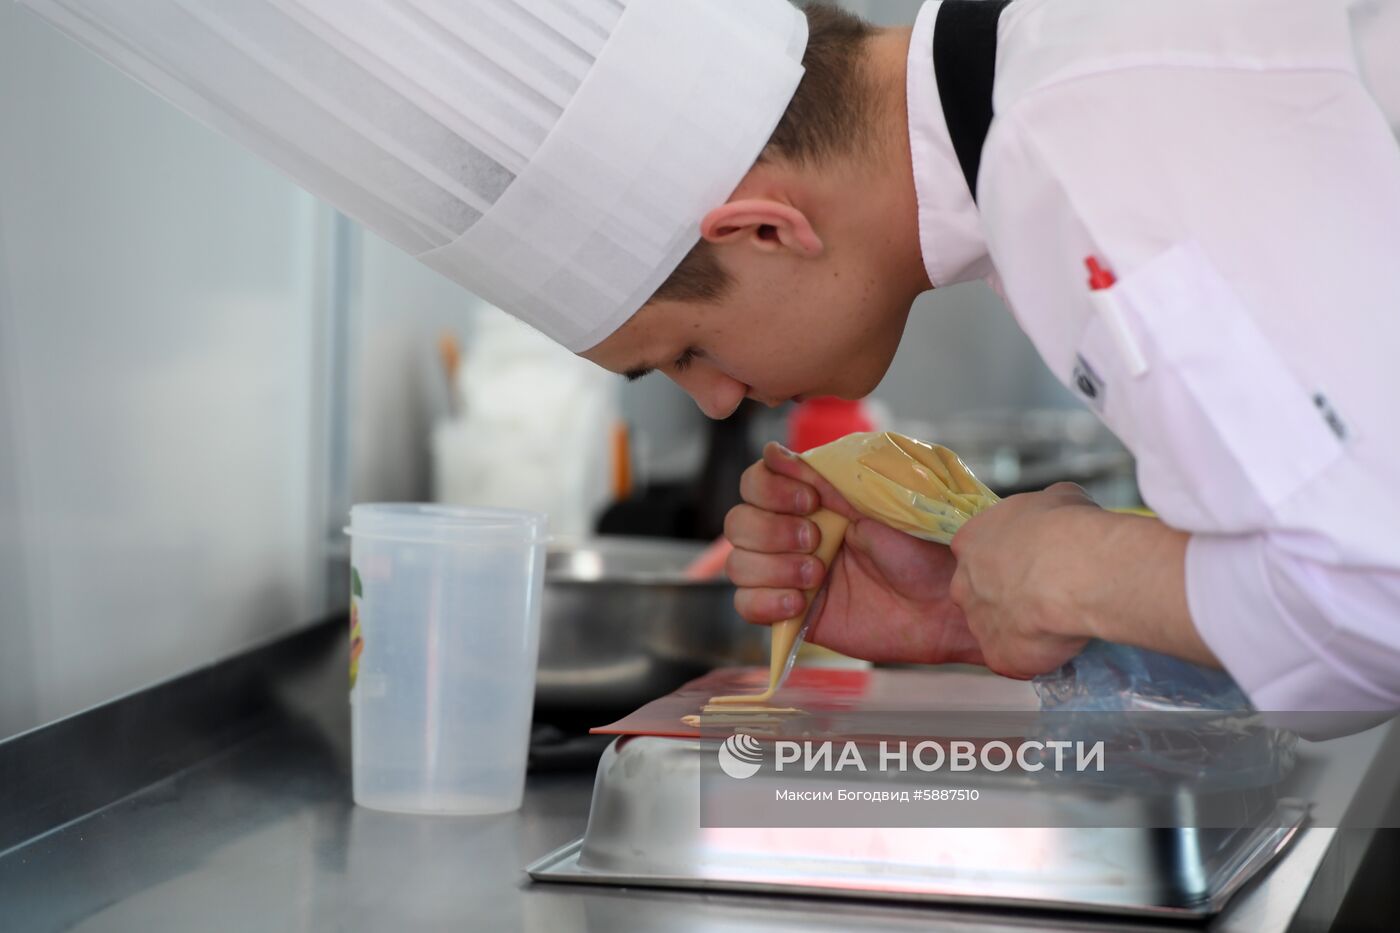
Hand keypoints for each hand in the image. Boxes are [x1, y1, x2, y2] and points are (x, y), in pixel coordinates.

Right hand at [724, 443, 984, 665]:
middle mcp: (793, 532)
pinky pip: (746, 605)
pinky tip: (799, 602)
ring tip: (816, 575)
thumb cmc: (922, 547)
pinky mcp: (793, 613)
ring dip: (771, 567)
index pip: (755, 482)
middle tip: (815, 540)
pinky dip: (764, 601)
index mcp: (811, 499)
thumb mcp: (875, 501)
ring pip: (738, 564)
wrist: (943, 602)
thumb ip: (825, 479)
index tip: (810, 501)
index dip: (770, 490)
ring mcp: (789, 574)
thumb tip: (777, 454)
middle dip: (771, 531)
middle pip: (738, 522)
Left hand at [948, 483, 1100, 678]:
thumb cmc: (1065, 527)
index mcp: (969, 540)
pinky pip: (1017, 658)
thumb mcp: (1058, 497)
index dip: (1009, 556)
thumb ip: (1046, 507)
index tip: (1036, 558)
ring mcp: (978, 623)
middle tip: (1047, 591)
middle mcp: (964, 583)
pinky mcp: (998, 657)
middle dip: (1010, 593)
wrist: (1073, 573)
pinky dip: (1037, 654)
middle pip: (981, 591)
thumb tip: (1061, 507)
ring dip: (1023, 626)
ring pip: (998, 628)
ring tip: (1058, 617)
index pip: (979, 550)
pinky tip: (1061, 642)